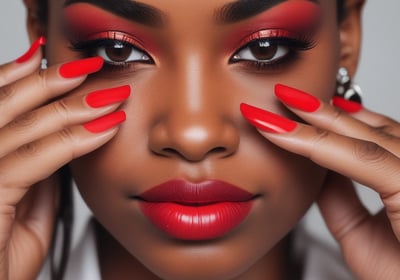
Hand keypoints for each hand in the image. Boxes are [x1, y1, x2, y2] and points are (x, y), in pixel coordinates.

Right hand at [0, 38, 127, 278]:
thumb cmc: (2, 255)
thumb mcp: (27, 203)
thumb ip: (40, 170)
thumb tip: (65, 141)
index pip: (5, 104)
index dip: (33, 79)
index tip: (69, 66)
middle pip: (13, 103)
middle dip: (56, 80)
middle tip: (94, 66)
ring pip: (28, 123)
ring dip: (75, 104)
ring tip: (110, 91)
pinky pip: (38, 158)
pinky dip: (76, 140)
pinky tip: (106, 127)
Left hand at [240, 84, 399, 279]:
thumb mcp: (359, 233)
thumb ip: (340, 198)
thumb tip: (317, 169)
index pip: (371, 140)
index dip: (335, 121)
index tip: (300, 110)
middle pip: (368, 130)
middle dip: (320, 110)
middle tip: (283, 94)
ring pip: (363, 138)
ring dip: (316, 118)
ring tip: (280, 102)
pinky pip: (363, 159)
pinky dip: (320, 145)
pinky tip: (288, 133)